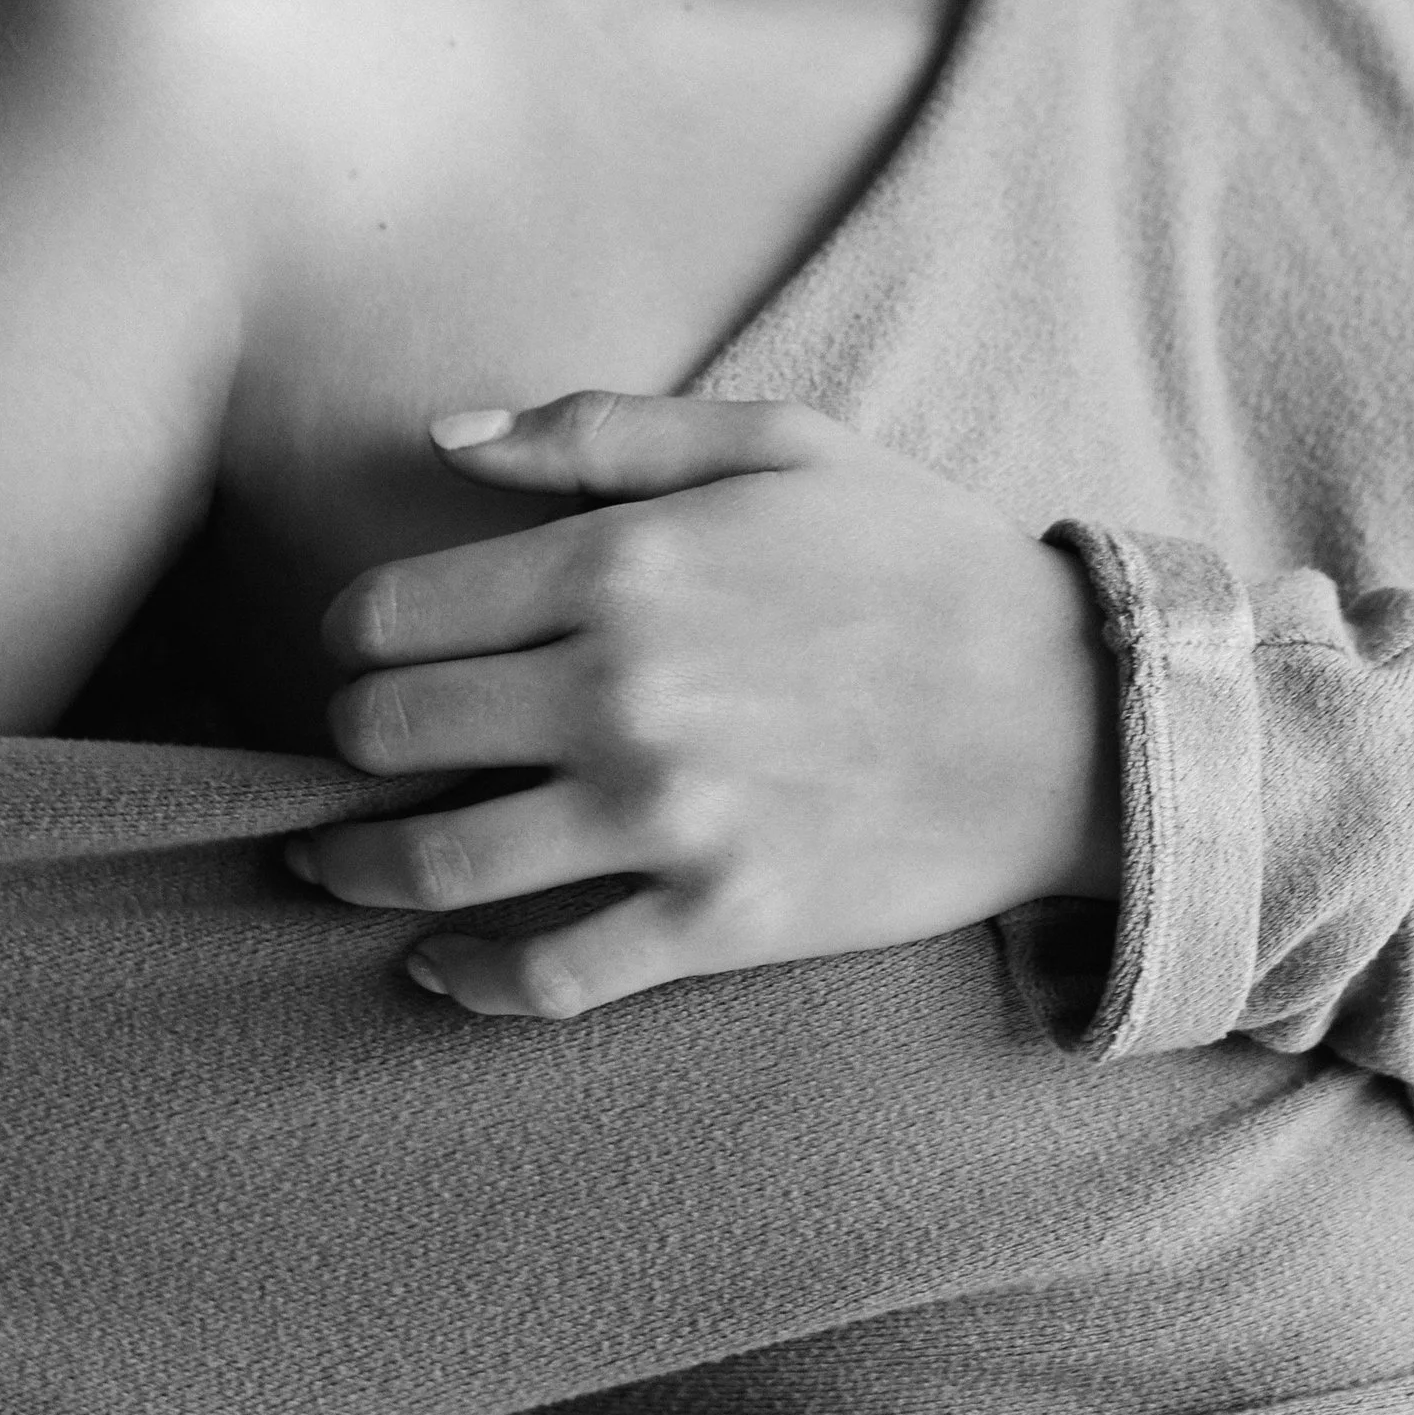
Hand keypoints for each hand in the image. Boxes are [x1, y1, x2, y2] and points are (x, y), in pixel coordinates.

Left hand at [285, 391, 1118, 1018]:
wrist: (1076, 713)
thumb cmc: (925, 559)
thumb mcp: (779, 443)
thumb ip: (600, 432)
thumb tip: (444, 436)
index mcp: (623, 564)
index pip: (391, 612)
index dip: (357, 632)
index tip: (374, 649)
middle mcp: (620, 692)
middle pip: (382, 736)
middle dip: (351, 742)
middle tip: (365, 749)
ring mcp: (664, 817)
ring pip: (434, 865)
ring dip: (357, 870)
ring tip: (337, 867)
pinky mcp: (715, 920)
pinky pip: (544, 974)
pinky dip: (467, 982)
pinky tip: (438, 967)